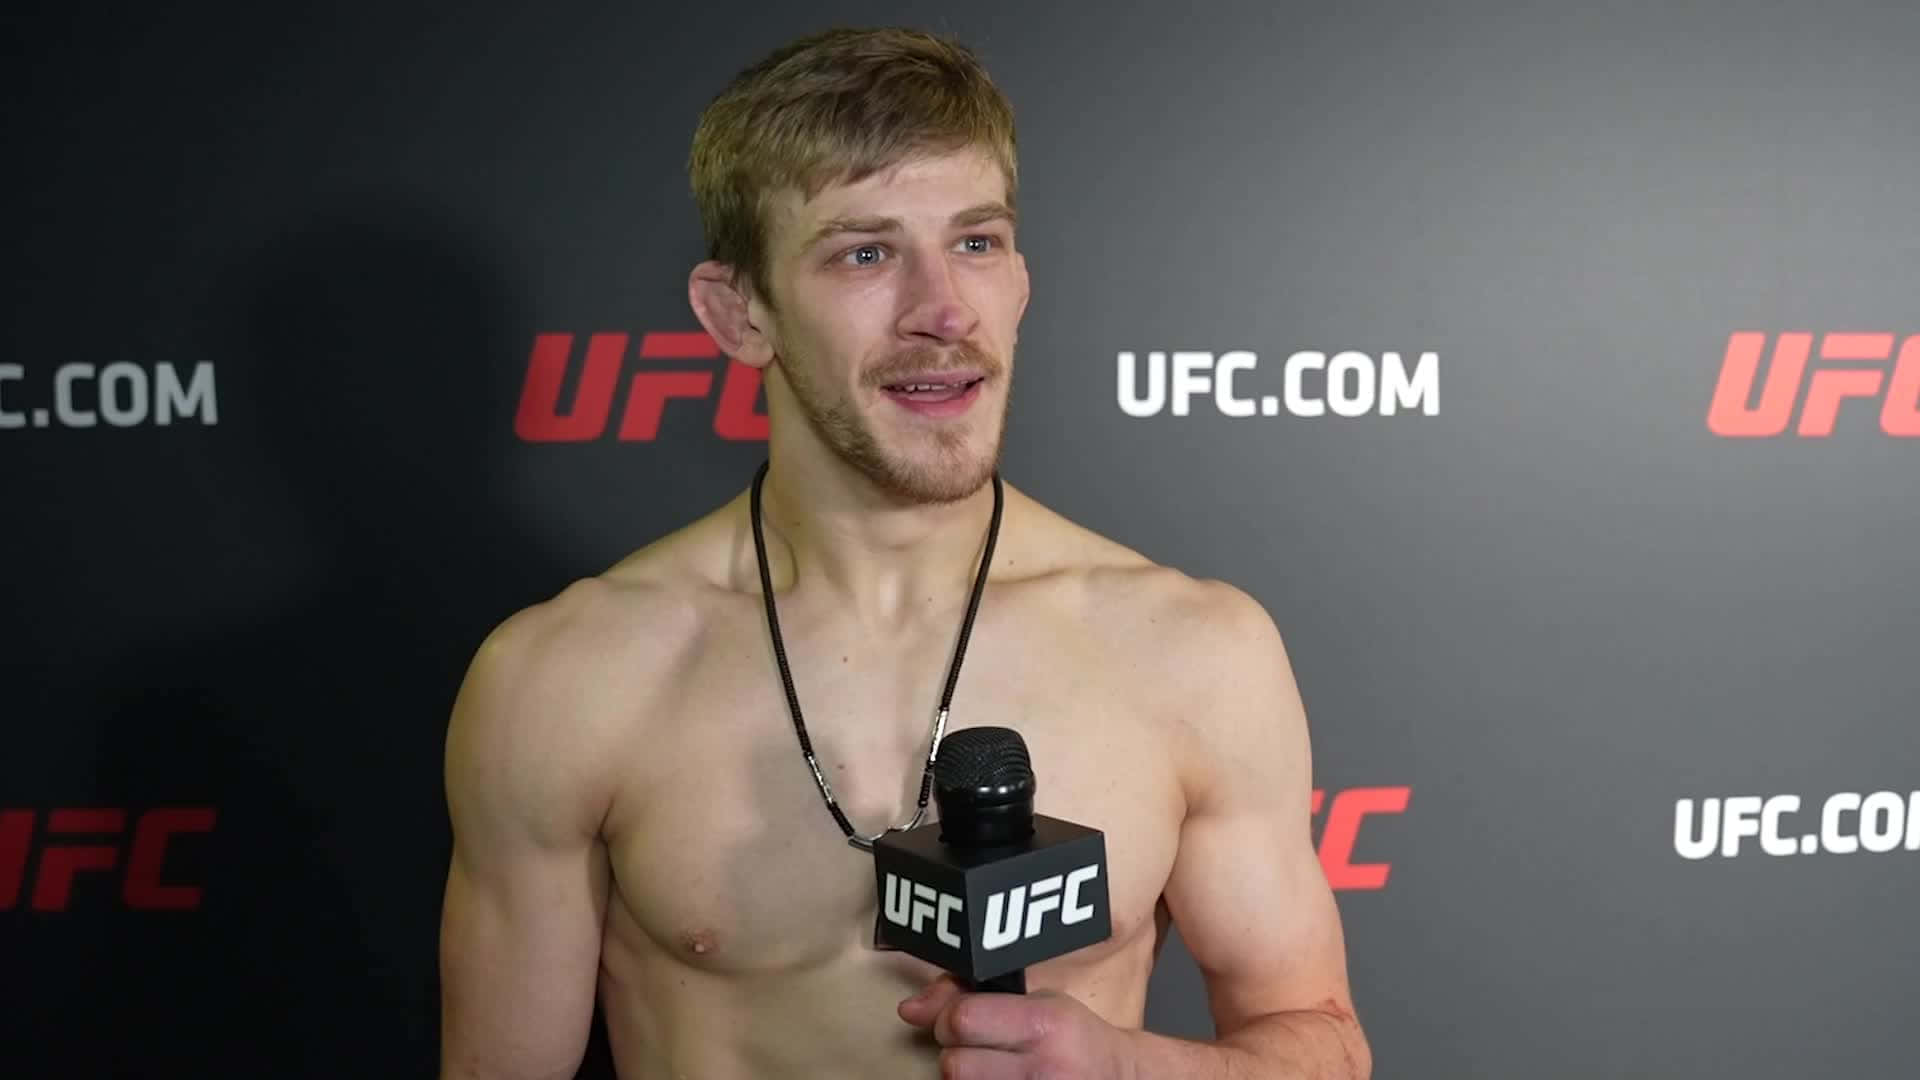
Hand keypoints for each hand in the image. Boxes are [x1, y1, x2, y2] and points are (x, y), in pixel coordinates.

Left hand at [898, 973, 1134, 1079]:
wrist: (1120, 1079)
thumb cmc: (1071, 1036)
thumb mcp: (1034, 1001)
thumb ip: (969, 995)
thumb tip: (908, 1009)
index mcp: (1043, 1024)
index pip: (961, 1020)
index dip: (949, 1019)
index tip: (961, 1021)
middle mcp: (1041, 1069)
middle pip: (953, 1065)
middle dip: (956, 1054)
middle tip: (980, 1050)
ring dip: (968, 1079)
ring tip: (995, 1070)